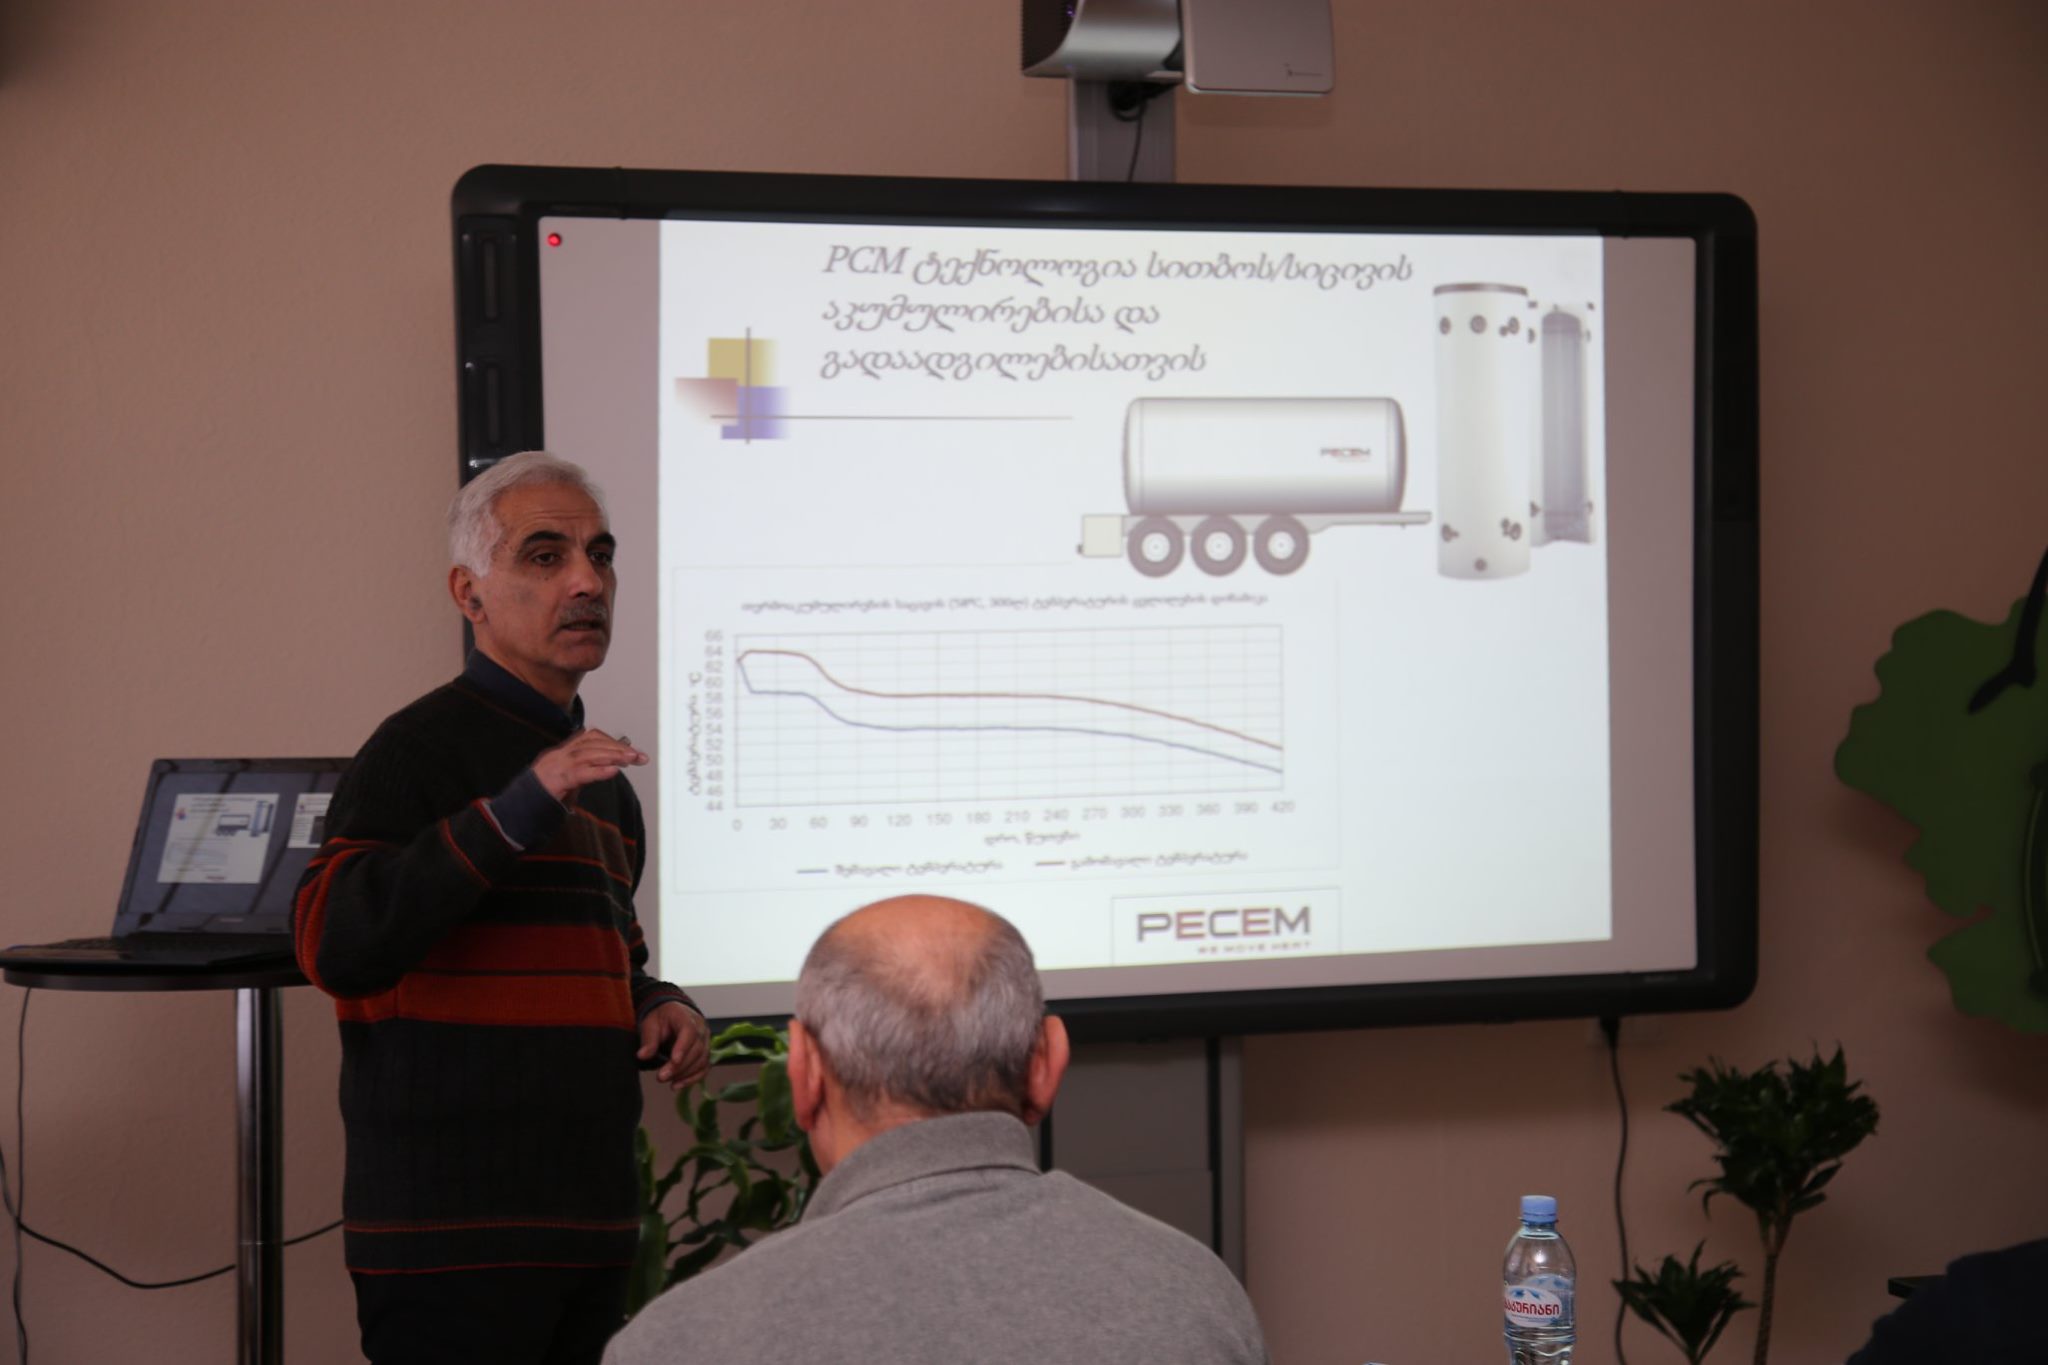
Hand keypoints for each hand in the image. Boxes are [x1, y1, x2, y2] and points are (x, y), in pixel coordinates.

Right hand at [532, 728, 646, 804]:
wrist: (515, 809)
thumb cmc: (542, 796)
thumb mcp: (568, 780)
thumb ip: (586, 770)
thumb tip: (610, 766)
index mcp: (562, 753)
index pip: (591, 738)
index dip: (612, 742)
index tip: (631, 750)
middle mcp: (559, 755)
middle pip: (592, 744)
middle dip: (618, 748)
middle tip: (640, 756)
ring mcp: (555, 766)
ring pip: (588, 754)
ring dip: (612, 756)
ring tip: (631, 759)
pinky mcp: (554, 782)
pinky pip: (579, 773)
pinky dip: (598, 771)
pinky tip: (613, 771)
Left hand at [638, 1001, 709, 1090]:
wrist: (672, 1015)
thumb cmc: (661, 1019)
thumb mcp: (650, 1024)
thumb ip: (649, 1040)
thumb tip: (642, 1056)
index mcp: (686, 1017)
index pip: (689, 1031)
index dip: (683, 1047)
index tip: (673, 1061)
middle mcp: (701, 1028)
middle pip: (696, 1049)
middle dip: (680, 1066)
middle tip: (661, 1077)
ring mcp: (706, 1041)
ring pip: (702, 1060)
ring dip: (685, 1074)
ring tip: (668, 1082)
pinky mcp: (705, 1053)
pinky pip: (704, 1068)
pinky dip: (692, 1079)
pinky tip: (678, 1085)